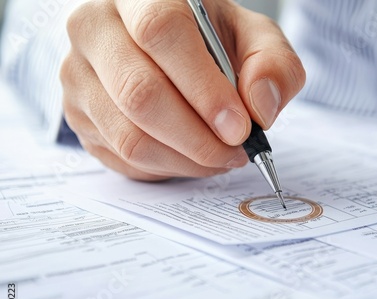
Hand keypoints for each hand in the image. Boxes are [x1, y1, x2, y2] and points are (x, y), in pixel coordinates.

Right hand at [61, 0, 305, 180]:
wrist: (167, 53)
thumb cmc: (210, 42)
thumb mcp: (254, 40)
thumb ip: (273, 65)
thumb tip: (259, 108)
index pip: (162, 32)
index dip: (204, 89)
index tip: (238, 127)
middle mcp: (95, 28)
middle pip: (140, 94)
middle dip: (198, 138)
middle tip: (236, 151)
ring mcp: (78, 76)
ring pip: (130, 137)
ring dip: (187, 160)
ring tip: (219, 157)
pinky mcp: (78, 116)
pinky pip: (123, 158)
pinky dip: (167, 167)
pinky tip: (190, 156)